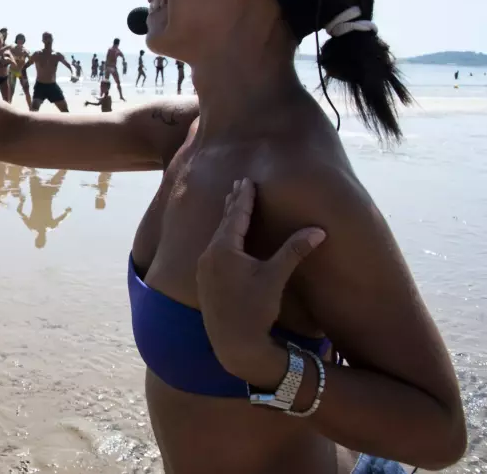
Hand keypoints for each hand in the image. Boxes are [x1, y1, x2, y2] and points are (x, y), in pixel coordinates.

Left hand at [196, 178, 326, 380]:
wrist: (234, 343)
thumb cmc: (255, 309)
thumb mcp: (275, 277)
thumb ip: (294, 250)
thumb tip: (319, 230)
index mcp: (224, 249)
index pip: (236, 215)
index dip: (244, 198)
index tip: (246, 180)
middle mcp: (209, 255)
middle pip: (223, 222)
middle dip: (232, 204)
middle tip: (237, 185)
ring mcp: (204, 269)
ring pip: (217, 237)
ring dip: (227, 221)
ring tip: (232, 206)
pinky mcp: (205, 281)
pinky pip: (214, 251)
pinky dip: (222, 238)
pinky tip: (226, 241)